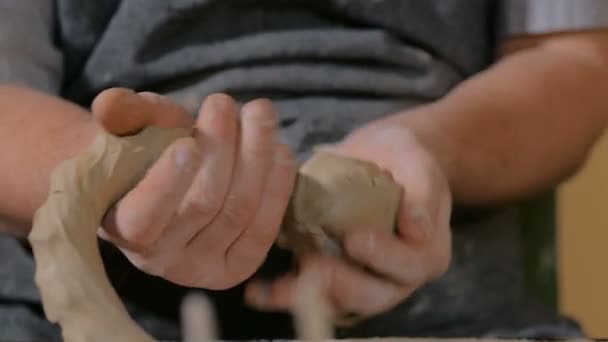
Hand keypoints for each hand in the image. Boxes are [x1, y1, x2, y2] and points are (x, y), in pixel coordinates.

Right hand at [92, 88, 296, 289]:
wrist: (172, 192)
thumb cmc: (146, 157)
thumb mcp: (128, 132)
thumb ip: (120, 115)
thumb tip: (111, 104)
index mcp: (123, 230)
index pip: (144, 214)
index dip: (168, 181)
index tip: (188, 142)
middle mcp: (161, 259)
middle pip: (203, 204)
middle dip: (221, 147)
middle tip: (226, 102)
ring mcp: (203, 269)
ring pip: (239, 211)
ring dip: (257, 157)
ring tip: (259, 113)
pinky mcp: (239, 266)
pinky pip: (264, 228)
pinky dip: (277, 187)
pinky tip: (281, 151)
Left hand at [245, 119, 451, 317]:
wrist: (385, 159)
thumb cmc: (406, 159)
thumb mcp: (420, 166)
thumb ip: (422, 195)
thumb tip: (416, 228)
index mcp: (427, 253)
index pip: (411, 265)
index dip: (384, 257)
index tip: (354, 238)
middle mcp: (398, 277)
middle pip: (373, 295)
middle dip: (340, 283)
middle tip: (311, 264)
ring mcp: (367, 281)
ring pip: (340, 302)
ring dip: (307, 297)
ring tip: (275, 288)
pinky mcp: (338, 278)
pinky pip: (315, 293)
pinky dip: (288, 294)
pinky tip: (260, 291)